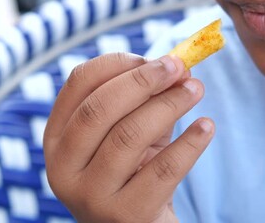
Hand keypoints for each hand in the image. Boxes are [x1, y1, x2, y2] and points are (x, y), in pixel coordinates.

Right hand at [44, 53, 214, 221]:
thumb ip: (148, 100)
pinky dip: (189, 142)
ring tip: (196, 89)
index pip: (78, 83)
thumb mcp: (130, 132)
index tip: (156, 58)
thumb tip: (180, 67)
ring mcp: (90, 195)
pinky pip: (163, 170)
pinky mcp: (124, 215)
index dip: (119, 63)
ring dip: (169, 104)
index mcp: (57, 137)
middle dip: (144, 80)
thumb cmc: (133, 170)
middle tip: (179, 68)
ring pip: (129, 135)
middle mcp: (63, 166)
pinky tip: (206, 126)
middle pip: (100, 108)